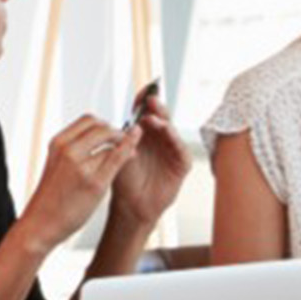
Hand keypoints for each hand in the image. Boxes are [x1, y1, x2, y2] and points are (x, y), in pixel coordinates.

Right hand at [17, 117, 130, 255]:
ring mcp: (81, 165)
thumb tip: (99, 136)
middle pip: (102, 127)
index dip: (105, 124)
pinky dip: (129, 151)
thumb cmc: (52, 197)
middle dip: (118, 132)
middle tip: (126, 141)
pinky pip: (118, 158)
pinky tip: (134, 154)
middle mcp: (68, 150)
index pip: (89, 120)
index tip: (111, 134)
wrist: (40, 223)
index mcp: (58, 143)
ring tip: (131, 151)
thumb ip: (74, 149)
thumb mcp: (56, 164)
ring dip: (126, 142)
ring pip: (112, 141)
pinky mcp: (95, 182)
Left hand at [106, 93, 189, 234]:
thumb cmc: (124, 181)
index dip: (144, 103)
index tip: (142, 93)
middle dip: (156, 107)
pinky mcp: (181, 163)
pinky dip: (175, 139)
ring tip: (153, 118)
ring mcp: (171, 150)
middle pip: (161, 117)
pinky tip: (168, 132)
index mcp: (143, 134)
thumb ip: (124, 138)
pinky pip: (181, 148)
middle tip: (150, 99)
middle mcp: (159, 139)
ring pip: (171, 130)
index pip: (145, 113)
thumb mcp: (119, 155)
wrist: (131, 205)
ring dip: (164, 121)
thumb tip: (125, 120)